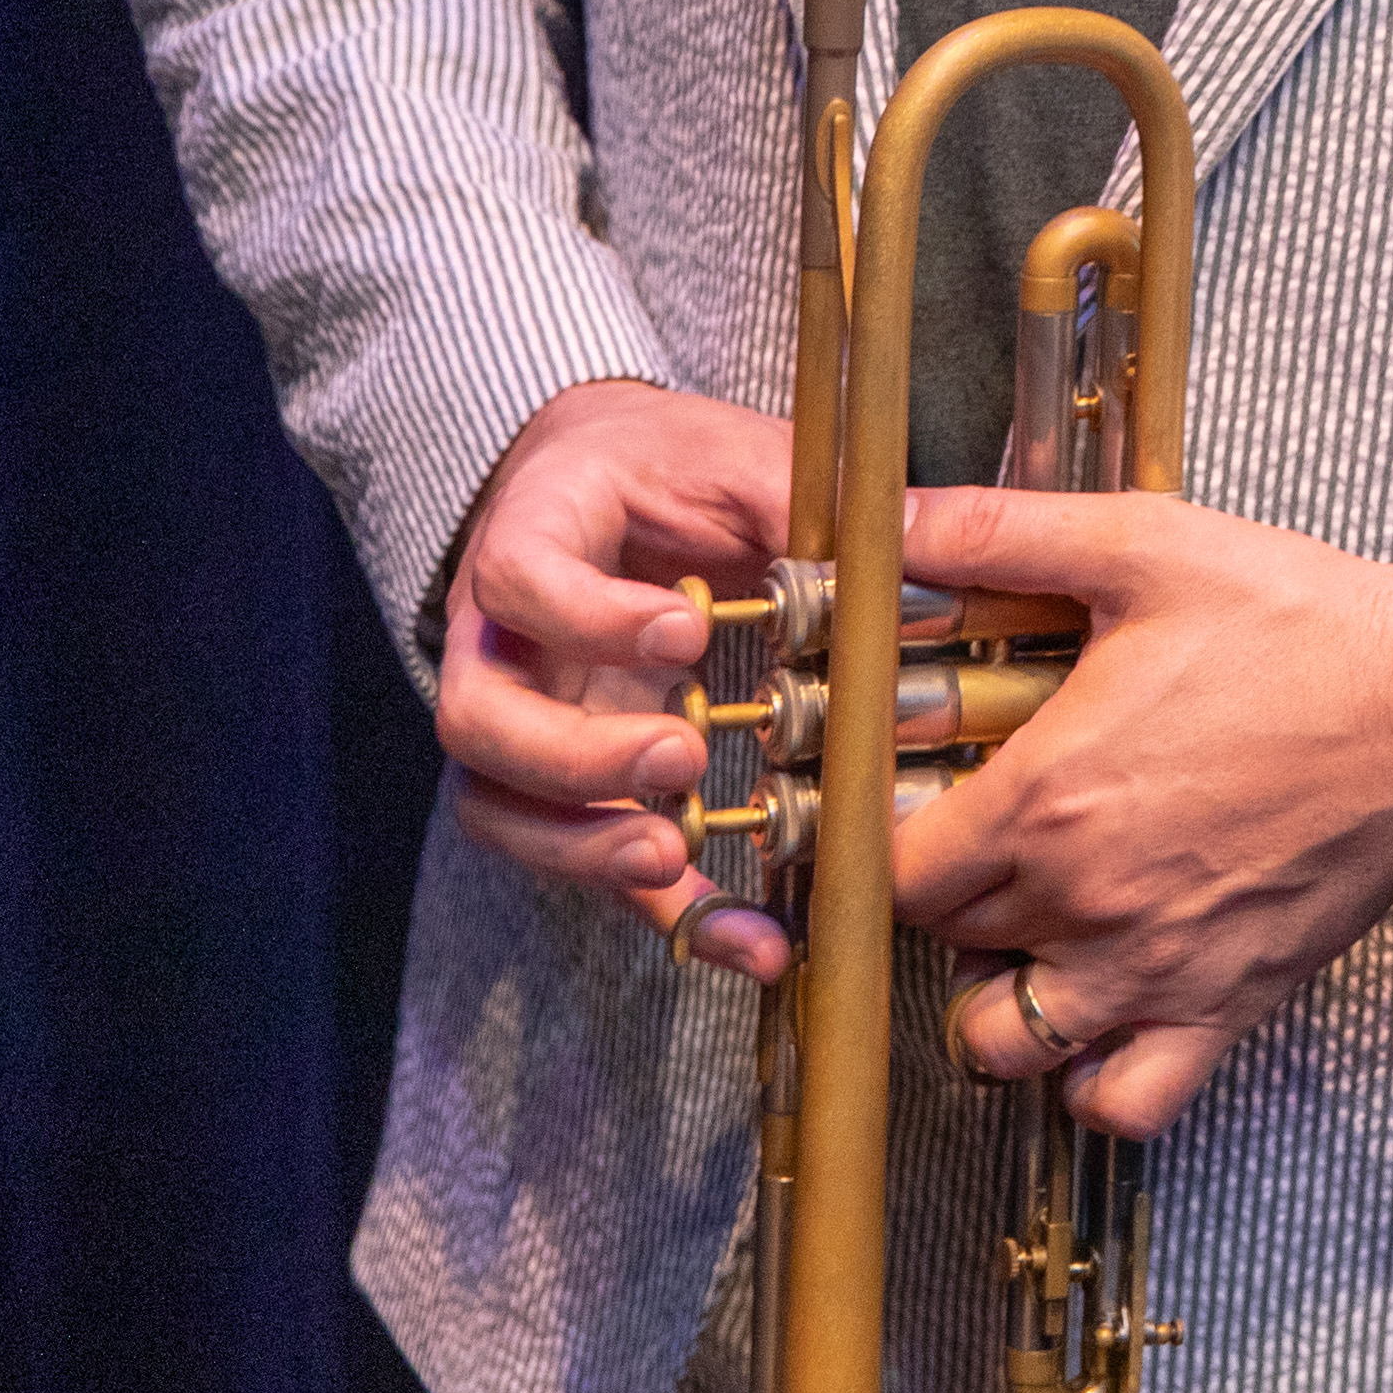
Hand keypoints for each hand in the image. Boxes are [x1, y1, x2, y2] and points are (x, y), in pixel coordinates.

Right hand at [436, 376, 797, 976]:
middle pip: (480, 719)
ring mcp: (518, 719)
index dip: (591, 618)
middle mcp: (496, 640)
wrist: (599, 484)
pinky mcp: (562, 783)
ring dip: (587, 847)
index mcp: (530, 534)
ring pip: (501, 805)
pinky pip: (580, 859)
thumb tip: (912, 532)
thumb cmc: (659, 468)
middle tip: (681, 755)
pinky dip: (655, 908)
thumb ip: (791, 494)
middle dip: (578, 755)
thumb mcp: (724, 455)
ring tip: (677, 856)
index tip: (686, 629)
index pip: (520, 579)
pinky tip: (739, 937)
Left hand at [880, 487, 1392, 1140]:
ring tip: (1031, 934)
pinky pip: (1121, 1102)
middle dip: (950, 900)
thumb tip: (894, 515)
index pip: (893, 871)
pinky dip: (1092, 1080)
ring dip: (996, 999)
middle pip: (944, 947)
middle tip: (990, 844)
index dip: (891, 841)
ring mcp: (1152, 968)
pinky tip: (1102, 1013)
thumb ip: (1001, 533)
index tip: (921, 808)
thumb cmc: (1303, 625)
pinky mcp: (1223, 1007)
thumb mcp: (1146, 547)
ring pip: (1005, 1044)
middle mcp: (1085, 902)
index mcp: (1047, 798)